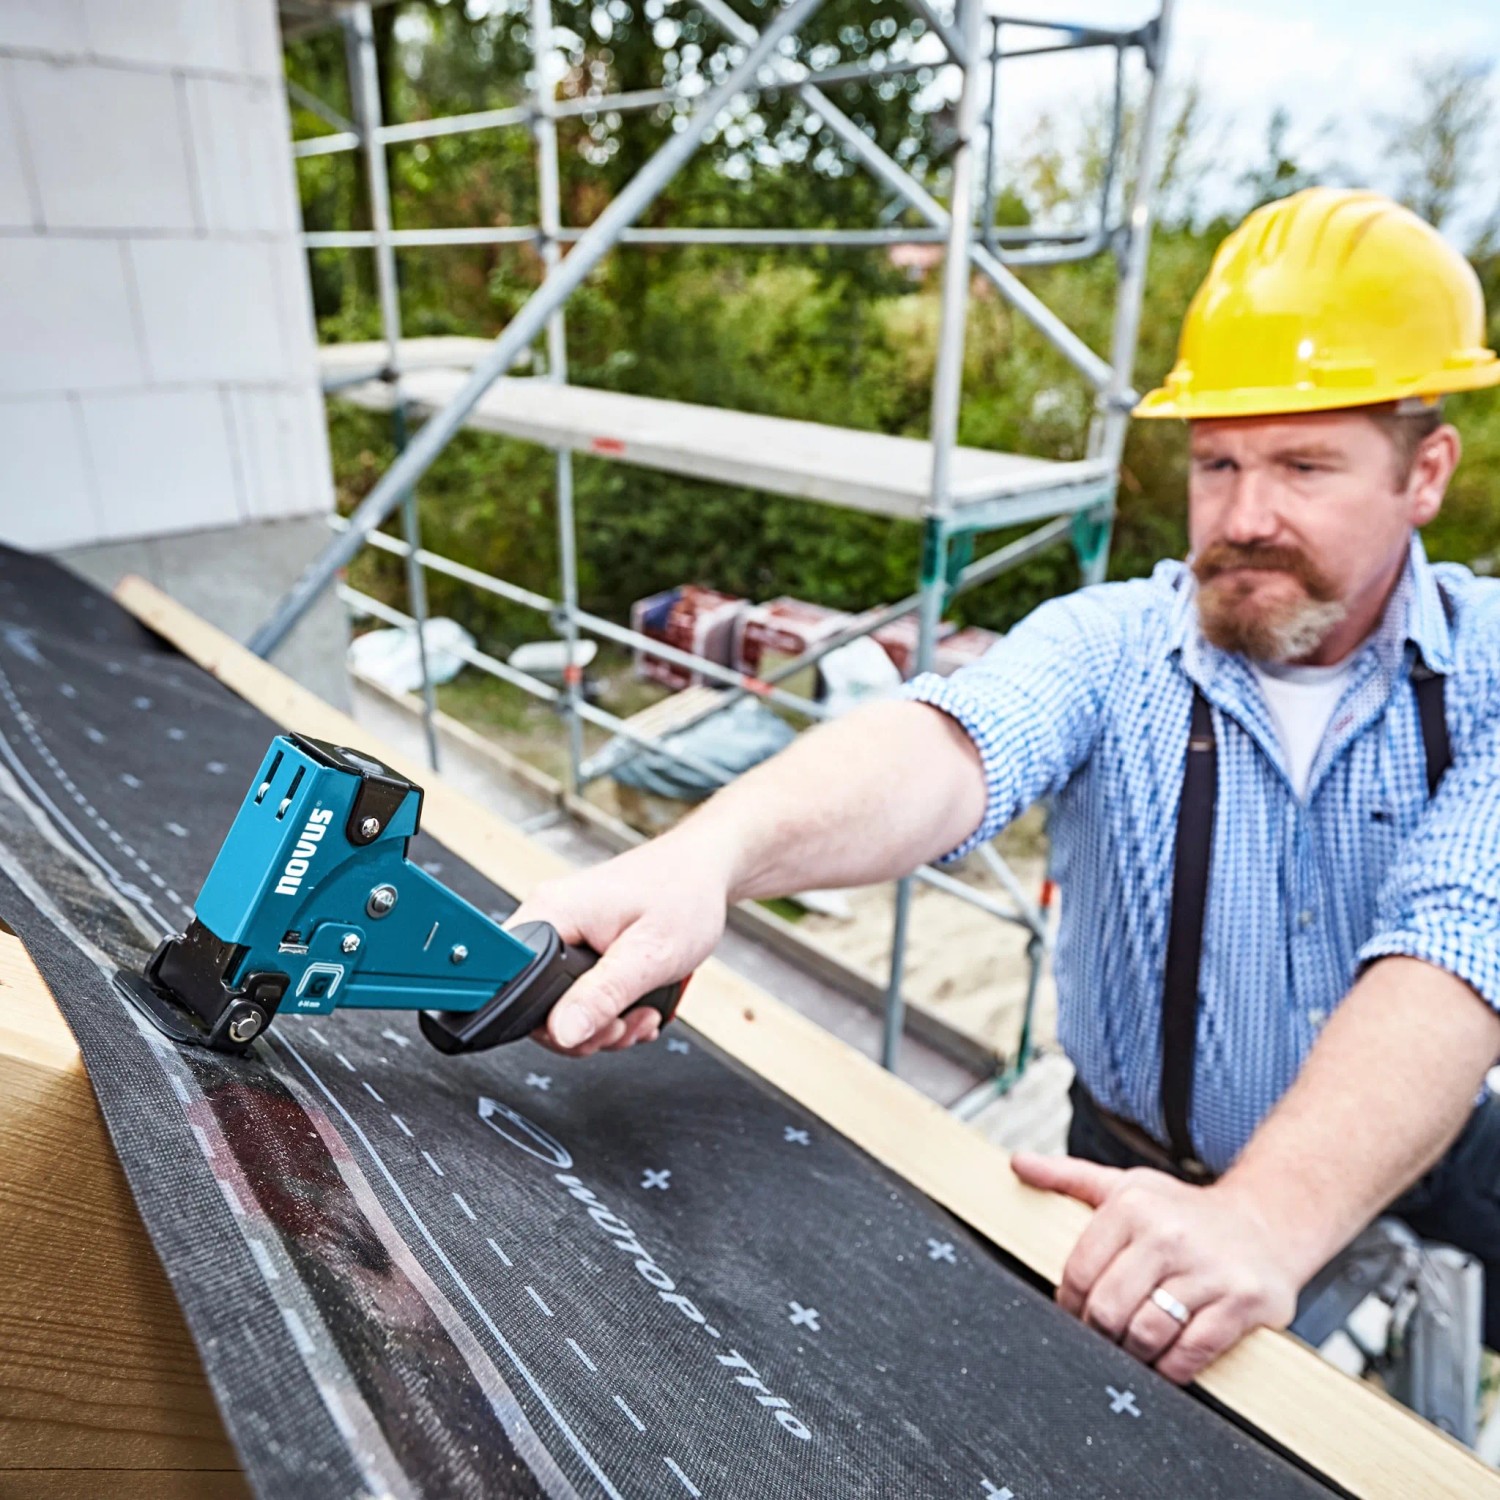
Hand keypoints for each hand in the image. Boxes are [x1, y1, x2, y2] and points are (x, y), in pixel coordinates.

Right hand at [508, 836, 731, 1057]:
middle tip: (623, 1024)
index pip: (510, 982)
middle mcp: (551, 918)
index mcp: (552, 913)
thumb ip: (603, 995)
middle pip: (537, 1003)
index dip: (540, 1020)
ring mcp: (567, 931)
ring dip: (605, 1023)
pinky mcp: (582, 942)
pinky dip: (611, 1010)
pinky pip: (580, 994)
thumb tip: (563, 1032)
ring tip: (641, 1012)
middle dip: (585, 1028)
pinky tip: (639, 1004)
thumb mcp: (649, 955)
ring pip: (562, 1005)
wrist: (704, 870)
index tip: (582, 1028)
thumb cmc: (684, 895)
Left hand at [1010, 1153, 1299, 1383]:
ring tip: (1132, 1349)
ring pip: (1148, 1333)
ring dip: (1134, 1353)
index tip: (1074, 1313)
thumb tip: (1017, 1162)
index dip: (1070, 1303)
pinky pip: (1191, 1351)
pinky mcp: (1242, 1303)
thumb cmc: (1184, 1210)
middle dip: (1099, 1333)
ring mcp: (1208, 1270)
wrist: (1267, 1221)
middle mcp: (1169, 1234)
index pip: (1080, 1271)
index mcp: (1133, 1206)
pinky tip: (1166, 1360)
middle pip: (1109, 1308)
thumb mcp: (1127, 1185)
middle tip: (1103, 1338)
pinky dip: (1171, 1367)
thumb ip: (1068, 1177)